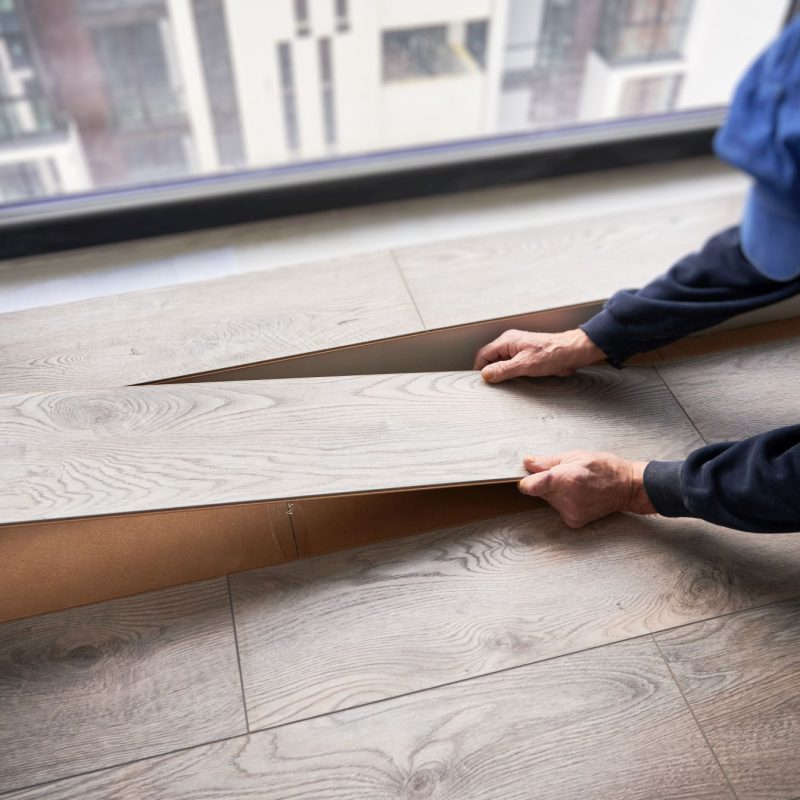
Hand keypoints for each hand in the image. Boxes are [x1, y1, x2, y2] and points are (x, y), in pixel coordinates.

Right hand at [474, 329, 602, 382]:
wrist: (571, 352)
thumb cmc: (552, 353)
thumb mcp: (524, 364)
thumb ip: (503, 370)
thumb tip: (486, 374)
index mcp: (507, 341)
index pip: (484, 354)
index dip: (480, 368)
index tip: (482, 381)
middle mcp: (510, 343)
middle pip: (491, 358)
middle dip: (491, 371)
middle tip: (495, 384)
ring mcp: (517, 349)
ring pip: (501, 362)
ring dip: (502, 373)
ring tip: (508, 381)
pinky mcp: (525, 356)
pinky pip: (511, 365)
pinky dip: (510, 373)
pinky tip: (516, 379)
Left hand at [518, 451, 655, 527]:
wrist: (627, 487)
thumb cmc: (605, 468)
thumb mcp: (576, 456)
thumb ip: (548, 461)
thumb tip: (527, 463)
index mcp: (565, 479)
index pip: (530, 486)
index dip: (526, 480)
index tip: (527, 477)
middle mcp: (566, 498)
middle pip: (539, 491)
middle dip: (545, 483)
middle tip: (564, 475)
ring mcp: (570, 512)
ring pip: (549, 500)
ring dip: (556, 492)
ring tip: (576, 484)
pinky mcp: (574, 521)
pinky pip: (559, 509)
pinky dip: (564, 502)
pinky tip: (579, 495)